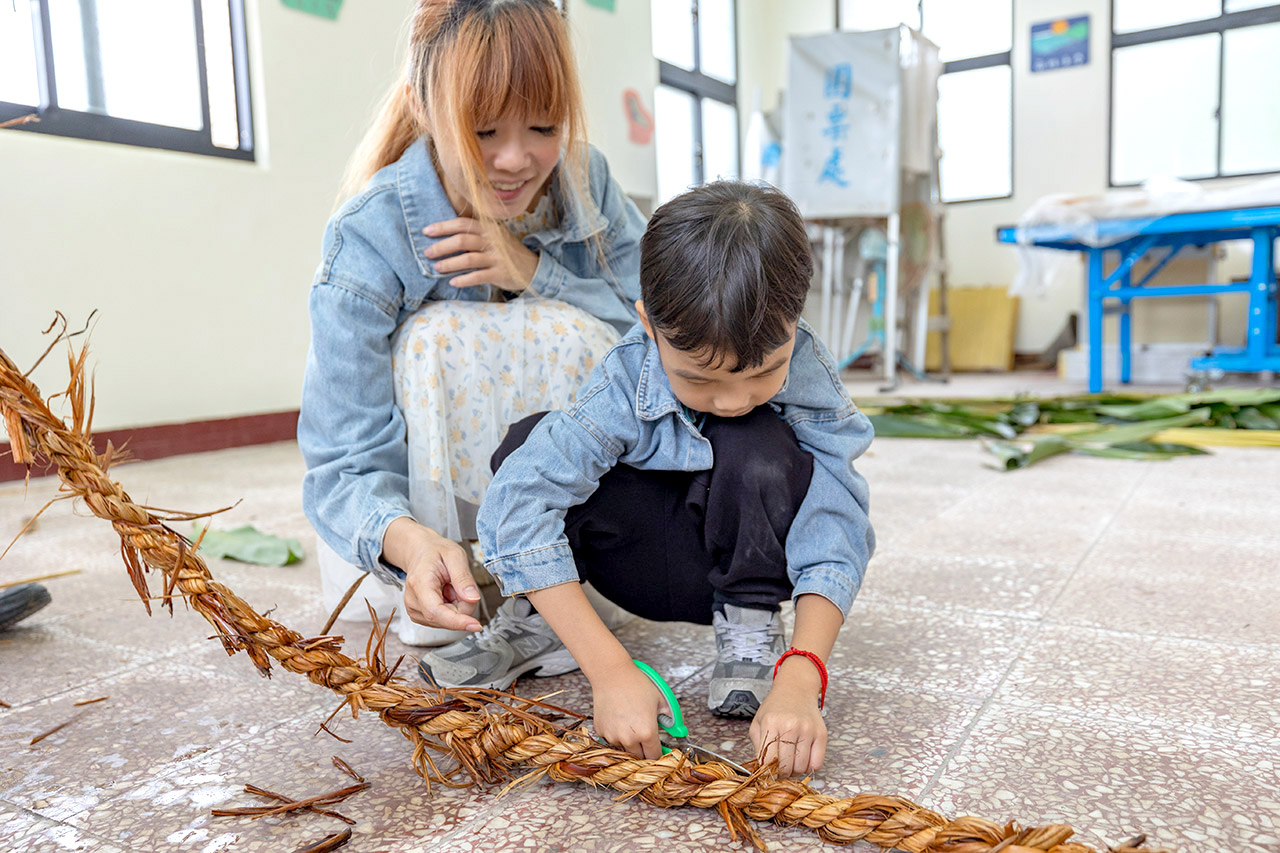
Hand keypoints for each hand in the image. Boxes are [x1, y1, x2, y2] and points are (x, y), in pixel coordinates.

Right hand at [385, 518, 481, 631]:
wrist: (421, 552)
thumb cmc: (436, 552)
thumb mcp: (455, 556)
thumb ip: (464, 578)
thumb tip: (472, 599)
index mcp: (419, 583)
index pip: (436, 612)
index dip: (457, 621)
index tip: (475, 625)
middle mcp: (413, 600)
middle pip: (446, 618)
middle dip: (462, 605)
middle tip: (460, 584)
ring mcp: (414, 610)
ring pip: (447, 621)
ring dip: (456, 606)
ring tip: (449, 586)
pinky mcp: (420, 615)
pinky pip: (444, 620)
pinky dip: (451, 608)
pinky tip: (446, 593)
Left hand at [423, 217, 538, 290]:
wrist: (532, 267)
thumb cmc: (506, 252)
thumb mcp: (493, 237)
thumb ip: (474, 234)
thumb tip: (445, 236)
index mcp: (488, 229)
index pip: (462, 224)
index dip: (443, 227)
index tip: (426, 231)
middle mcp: (492, 241)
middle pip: (462, 240)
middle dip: (442, 246)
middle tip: (427, 253)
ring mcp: (497, 257)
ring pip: (468, 258)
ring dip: (450, 264)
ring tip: (436, 268)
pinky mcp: (500, 273)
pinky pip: (478, 276)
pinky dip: (464, 280)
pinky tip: (453, 282)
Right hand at [591, 662, 667, 759]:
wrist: (612, 675)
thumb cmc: (636, 684)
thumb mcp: (661, 700)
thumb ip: (671, 718)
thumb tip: (678, 730)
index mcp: (647, 733)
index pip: (654, 756)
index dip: (657, 753)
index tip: (657, 749)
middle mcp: (629, 739)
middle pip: (639, 757)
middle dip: (643, 750)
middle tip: (644, 735)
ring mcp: (613, 736)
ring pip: (624, 748)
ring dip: (628, 742)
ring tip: (630, 722)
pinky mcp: (601, 731)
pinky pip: (611, 739)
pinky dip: (615, 734)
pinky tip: (619, 719)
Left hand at [749, 660, 826, 776]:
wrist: (795, 689)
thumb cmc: (775, 707)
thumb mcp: (758, 722)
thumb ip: (758, 746)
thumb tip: (763, 769)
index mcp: (771, 723)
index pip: (768, 761)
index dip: (768, 772)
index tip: (769, 773)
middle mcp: (790, 726)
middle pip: (786, 767)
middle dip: (782, 774)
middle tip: (780, 769)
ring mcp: (808, 730)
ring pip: (802, 768)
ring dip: (796, 771)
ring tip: (791, 762)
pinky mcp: (821, 734)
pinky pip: (817, 763)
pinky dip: (810, 767)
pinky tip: (804, 759)